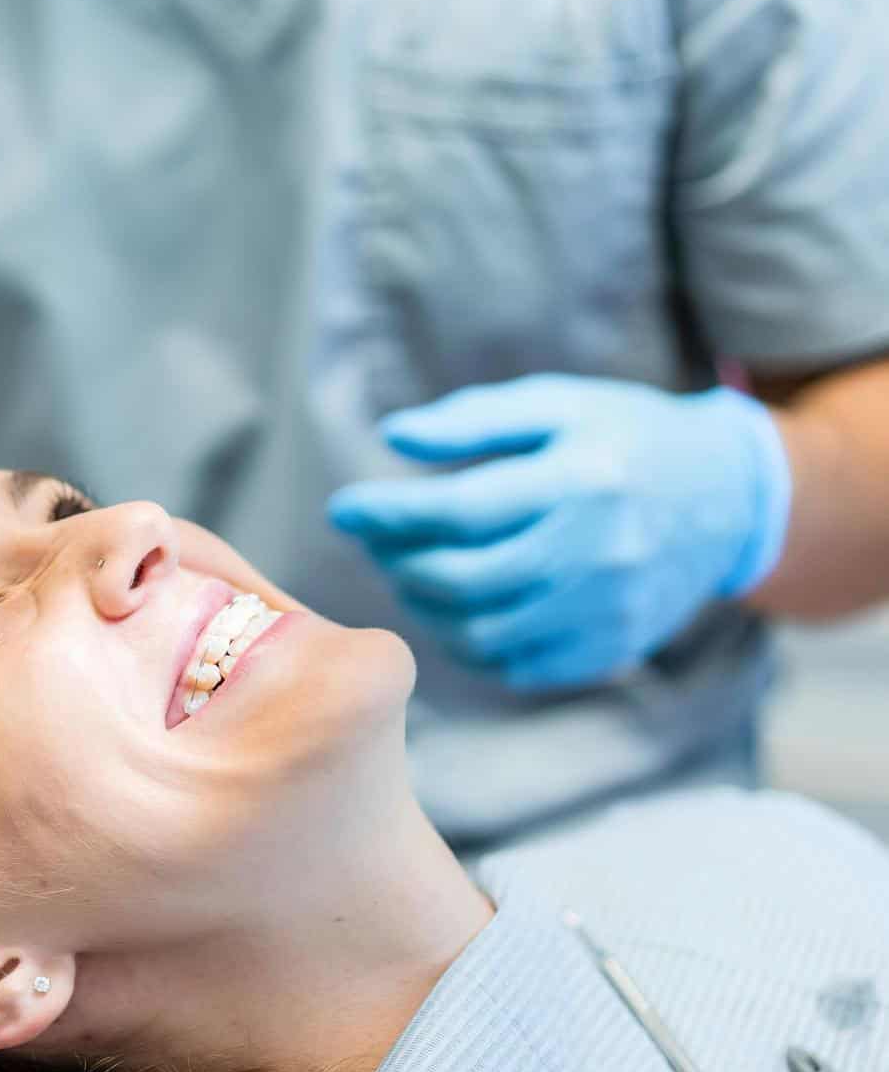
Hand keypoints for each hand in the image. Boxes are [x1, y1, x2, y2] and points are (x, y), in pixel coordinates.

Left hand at [327, 375, 791, 690]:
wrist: (726, 499)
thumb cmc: (627, 438)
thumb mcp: (558, 406)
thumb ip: (473, 421)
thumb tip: (391, 437)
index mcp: (580, 481)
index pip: (459, 511)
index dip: (388, 514)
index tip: (344, 508)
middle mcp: (595, 552)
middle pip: (462, 579)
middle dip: (398, 562)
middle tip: (375, 542)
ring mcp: (605, 609)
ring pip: (481, 632)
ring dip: (424, 607)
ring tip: (409, 572)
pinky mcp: (609, 647)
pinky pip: (515, 665)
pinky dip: (467, 643)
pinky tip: (453, 609)